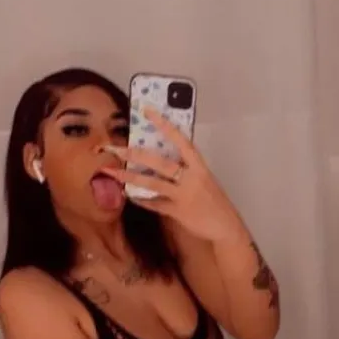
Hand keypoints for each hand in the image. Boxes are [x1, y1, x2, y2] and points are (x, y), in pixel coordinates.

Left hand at [104, 107, 244, 243]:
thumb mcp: (203, 180)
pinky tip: (129, 196)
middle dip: (136, 155)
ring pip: (153, 183)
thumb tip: (162, 159)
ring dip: (131, 177)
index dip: (165, 125)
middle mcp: (191, 178)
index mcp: (199, 166)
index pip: (181, 141)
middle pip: (160, 162)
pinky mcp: (178, 212)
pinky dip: (142, 200)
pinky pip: (155, 204)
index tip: (147, 111)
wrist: (226, 226)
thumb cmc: (214, 201)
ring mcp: (184, 195)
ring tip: (113, 172)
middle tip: (116, 149)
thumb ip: (186, 169)